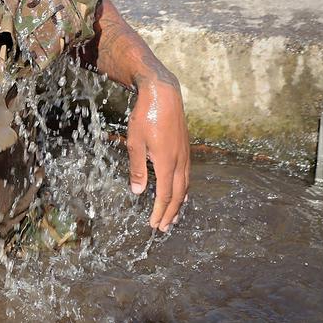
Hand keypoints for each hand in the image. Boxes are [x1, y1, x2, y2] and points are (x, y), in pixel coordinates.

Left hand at [126, 78, 189, 231]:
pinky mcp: (186, 148)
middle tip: (165, 227)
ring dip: (179, 203)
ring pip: (185, 185)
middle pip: (178, 194)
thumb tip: (139, 191)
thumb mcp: (135, 142)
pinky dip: (183, 189)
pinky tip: (180, 192)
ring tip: (174, 216)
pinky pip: (187, 175)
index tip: (154, 224)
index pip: (166, 195)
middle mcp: (180, 162)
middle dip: (171, 213)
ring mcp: (185, 155)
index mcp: (167, 162)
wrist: (163, 94)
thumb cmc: (146, 116)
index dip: (160, 211)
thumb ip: (138, 168)